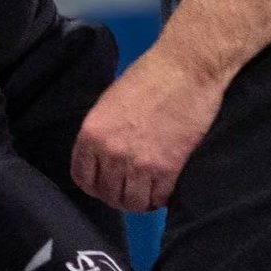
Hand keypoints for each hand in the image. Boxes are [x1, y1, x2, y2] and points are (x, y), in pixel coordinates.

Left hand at [72, 41, 223, 211]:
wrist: (186, 68)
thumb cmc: (150, 76)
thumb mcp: (110, 103)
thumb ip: (103, 134)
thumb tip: (105, 158)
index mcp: (91, 134)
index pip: (83, 178)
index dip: (96, 186)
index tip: (107, 185)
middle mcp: (111, 152)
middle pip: (108, 195)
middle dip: (119, 195)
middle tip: (131, 189)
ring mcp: (139, 163)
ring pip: (133, 202)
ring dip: (140, 201)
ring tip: (148, 193)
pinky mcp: (168, 168)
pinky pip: (159, 198)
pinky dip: (161, 198)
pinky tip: (164, 189)